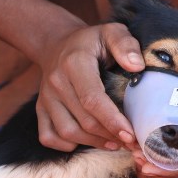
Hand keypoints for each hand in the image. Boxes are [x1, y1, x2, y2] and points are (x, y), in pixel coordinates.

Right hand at [36, 23, 143, 151]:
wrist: (57, 44)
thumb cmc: (90, 42)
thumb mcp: (111, 31)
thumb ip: (125, 44)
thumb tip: (137, 66)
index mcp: (74, 63)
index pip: (92, 99)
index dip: (112, 120)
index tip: (131, 135)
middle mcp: (56, 82)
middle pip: (83, 120)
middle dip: (110, 135)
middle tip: (133, 142)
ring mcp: (45, 98)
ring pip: (67, 132)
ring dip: (93, 143)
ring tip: (115, 143)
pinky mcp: (40, 109)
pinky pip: (48, 136)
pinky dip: (66, 145)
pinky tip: (87, 141)